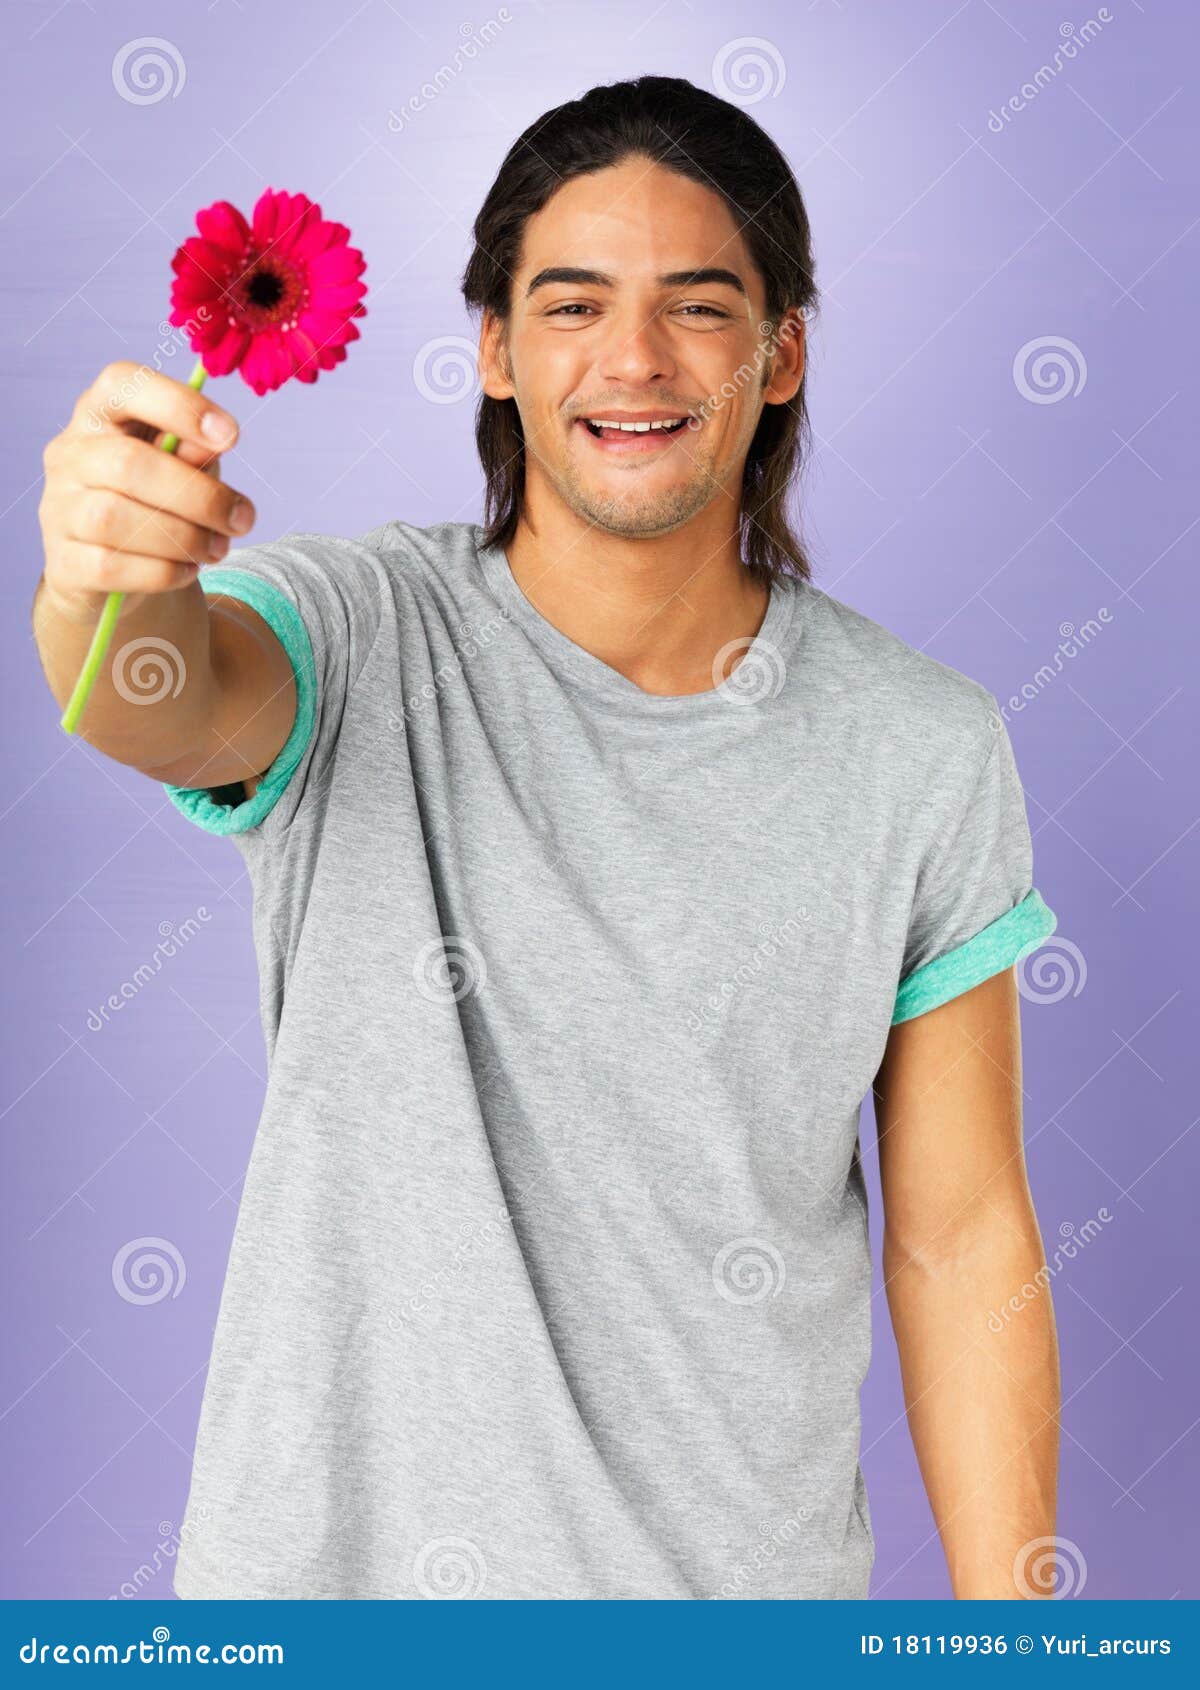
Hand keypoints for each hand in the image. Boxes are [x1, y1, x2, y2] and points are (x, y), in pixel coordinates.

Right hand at [38, 362, 256, 624]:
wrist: (114, 572)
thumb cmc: (156, 503)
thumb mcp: (183, 469)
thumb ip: (195, 453)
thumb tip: (212, 444)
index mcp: (99, 415)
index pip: (121, 384)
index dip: (178, 405)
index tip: (232, 435)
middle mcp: (70, 454)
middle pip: (127, 463)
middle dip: (199, 495)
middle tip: (243, 519)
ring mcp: (59, 508)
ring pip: (115, 518)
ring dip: (184, 537)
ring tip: (218, 548)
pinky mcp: (64, 562)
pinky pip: (112, 566)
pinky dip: (163, 571)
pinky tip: (187, 569)